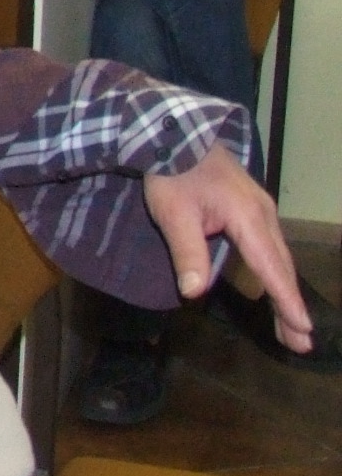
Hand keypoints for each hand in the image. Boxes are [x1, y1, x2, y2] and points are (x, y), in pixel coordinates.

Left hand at [145, 143, 310, 350]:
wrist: (174, 133)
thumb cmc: (172, 173)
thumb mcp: (174, 214)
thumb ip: (187, 252)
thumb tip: (194, 292)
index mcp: (248, 217)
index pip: (271, 268)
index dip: (285, 300)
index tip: (303, 329)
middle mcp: (263, 214)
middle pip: (281, 267)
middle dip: (290, 306)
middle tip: (301, 343)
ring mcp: (260, 209)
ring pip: (278, 257)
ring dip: (284, 291)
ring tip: (291, 326)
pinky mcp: (251, 207)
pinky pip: (270, 246)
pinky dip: (275, 272)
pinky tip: (274, 288)